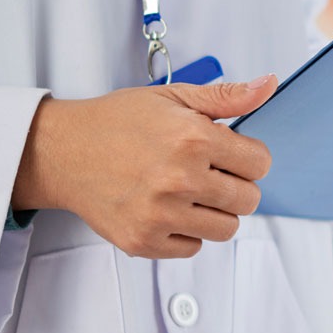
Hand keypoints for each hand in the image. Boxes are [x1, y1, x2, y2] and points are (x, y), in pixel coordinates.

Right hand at [11, 76, 276, 258]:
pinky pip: (193, 247)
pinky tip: (167, 209)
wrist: (63, 151)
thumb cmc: (118, 121)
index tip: (228, 154)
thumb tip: (269, 85)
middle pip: (248, 200)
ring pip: (226, 228)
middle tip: (207, 173)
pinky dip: (186, 232)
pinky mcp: (144, 241)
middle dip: (235, 185)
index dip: (248, 157)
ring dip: (215, 212)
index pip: (259, 164)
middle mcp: (179, 179)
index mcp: (192, 139)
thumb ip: (226, 96)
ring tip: (189, 192)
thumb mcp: (173, 97)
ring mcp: (161, 215)